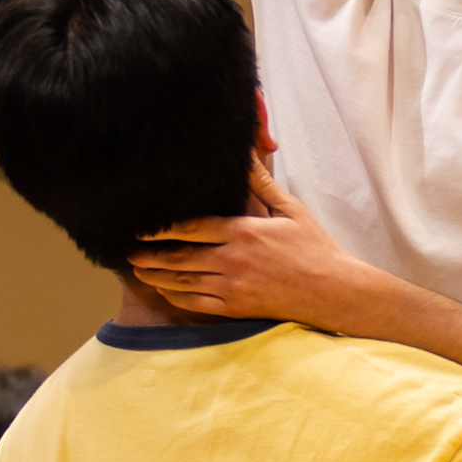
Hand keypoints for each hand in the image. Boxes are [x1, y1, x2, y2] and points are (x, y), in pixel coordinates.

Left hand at [134, 162, 379, 328]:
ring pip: (184, 283)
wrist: (332, 291)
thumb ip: (262, 184)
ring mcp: (234, 286)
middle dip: (150, 255)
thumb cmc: (314, 248)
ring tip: (139, 271)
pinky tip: (166, 292)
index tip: (143, 227)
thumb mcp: (291, 209)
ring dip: (157, 278)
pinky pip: (198, 303)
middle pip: (180, 258)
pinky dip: (178, 297)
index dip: (162, 229)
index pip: (192, 228)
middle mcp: (233, 260)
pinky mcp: (237, 307)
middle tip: (129, 251)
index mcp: (244, 231)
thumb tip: (248, 154)